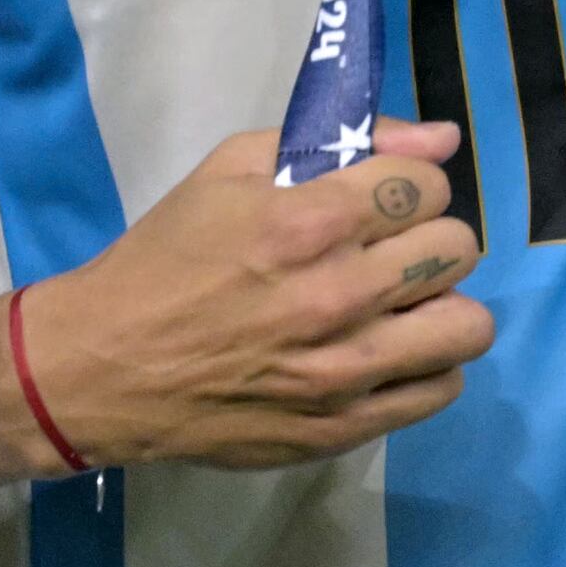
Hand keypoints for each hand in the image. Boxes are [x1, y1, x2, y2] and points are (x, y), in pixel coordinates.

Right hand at [12, 124, 490, 471]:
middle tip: (389, 255)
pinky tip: (387, 355)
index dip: (412, 187)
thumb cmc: (164, 259)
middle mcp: (337, 296)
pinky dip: (426, 368)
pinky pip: (441, 389)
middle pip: (457, 250)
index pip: (429, 186)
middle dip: (428, 241)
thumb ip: (341, 143)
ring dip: (441, 307)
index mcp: (308, 223)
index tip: (382, 204)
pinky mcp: (341, 426)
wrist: (97, 368)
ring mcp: (343, 369)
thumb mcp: (230, 170)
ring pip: (468, 326)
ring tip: (400, 308)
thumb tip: (440, 140)